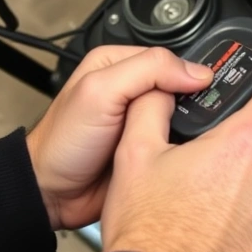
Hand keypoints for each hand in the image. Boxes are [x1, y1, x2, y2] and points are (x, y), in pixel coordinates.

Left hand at [26, 46, 213, 229]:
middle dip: (189, 106)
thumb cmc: (63, 142)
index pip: (170, 59)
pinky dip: (183, 150)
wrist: (53, 192)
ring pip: (184, 118)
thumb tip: (195, 72)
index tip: (198, 93)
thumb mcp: (100, 91)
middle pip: (180, 89)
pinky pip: (178, 144)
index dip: (186, 75)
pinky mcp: (149, 146)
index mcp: (120, 63)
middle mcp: (134, 89)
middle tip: (186, 122)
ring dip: (189, 130)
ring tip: (181, 141)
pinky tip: (181, 155)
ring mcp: (143, 120)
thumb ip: (147, 71)